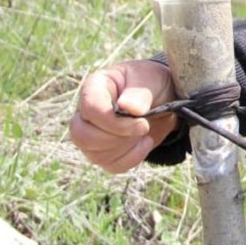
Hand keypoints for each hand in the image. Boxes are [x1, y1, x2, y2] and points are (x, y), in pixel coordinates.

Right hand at [70, 59, 178, 173]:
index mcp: (94, 87)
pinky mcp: (103, 151)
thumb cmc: (151, 83)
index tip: (142, 123)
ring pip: (94, 155)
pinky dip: (131, 159)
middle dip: (117, 138)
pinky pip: (109, 165)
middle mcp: (86, 112)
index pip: (90, 109)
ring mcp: (91, 133)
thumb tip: (128, 108)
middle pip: (82, 136)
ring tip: (145, 133)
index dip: (114, 122)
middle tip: (143, 128)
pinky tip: (145, 143)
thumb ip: (139, 93)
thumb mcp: (149, 79)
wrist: (163, 98)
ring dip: (126, 148)